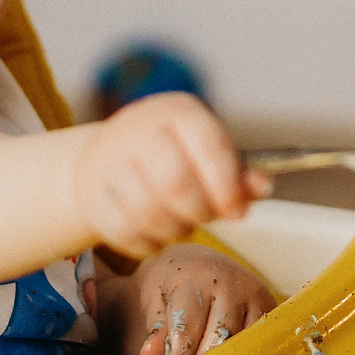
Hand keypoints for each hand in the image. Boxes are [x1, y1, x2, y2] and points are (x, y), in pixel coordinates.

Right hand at [67, 92, 267, 257]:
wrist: (107, 155)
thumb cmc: (173, 155)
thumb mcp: (208, 153)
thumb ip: (238, 173)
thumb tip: (263, 187)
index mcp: (178, 111)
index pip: (209, 145)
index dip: (227, 186)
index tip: (237, 212)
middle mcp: (139, 127)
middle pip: (175, 183)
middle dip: (199, 211)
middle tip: (205, 217)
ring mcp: (109, 158)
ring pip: (148, 212)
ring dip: (174, 230)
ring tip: (182, 224)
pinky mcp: (91, 192)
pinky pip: (123, 231)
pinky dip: (147, 243)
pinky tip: (157, 235)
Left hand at [124, 245, 275, 354]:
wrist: (198, 264)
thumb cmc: (173, 287)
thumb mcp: (155, 302)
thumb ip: (156, 330)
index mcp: (197, 277)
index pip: (188, 329)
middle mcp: (231, 283)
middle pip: (219, 340)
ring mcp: (254, 294)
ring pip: (241, 345)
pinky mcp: (269, 307)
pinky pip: (258, 342)